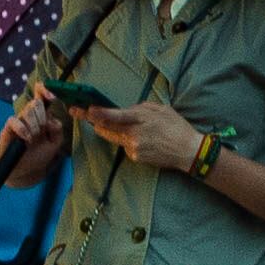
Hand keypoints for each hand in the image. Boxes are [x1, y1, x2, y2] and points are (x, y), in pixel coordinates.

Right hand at [0, 86, 68, 179]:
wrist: (24, 171)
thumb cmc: (38, 156)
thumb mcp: (55, 144)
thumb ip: (57, 130)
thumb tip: (50, 119)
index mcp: (42, 116)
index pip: (41, 95)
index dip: (45, 90)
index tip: (52, 97)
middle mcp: (29, 116)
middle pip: (36, 103)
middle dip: (42, 118)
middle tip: (41, 132)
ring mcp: (19, 121)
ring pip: (27, 110)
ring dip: (34, 126)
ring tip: (33, 139)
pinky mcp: (8, 128)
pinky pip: (14, 120)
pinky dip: (23, 130)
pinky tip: (27, 139)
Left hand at [81, 100, 205, 172]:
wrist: (187, 151)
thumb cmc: (176, 127)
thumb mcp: (161, 109)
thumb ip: (141, 108)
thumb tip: (126, 111)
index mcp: (141, 119)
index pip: (115, 116)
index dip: (99, 114)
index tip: (86, 110)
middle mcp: (134, 134)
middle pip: (106, 128)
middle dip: (91, 119)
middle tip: (76, 111)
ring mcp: (133, 148)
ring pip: (114, 137)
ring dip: (112, 130)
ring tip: (125, 125)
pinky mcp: (135, 157)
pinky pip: (125, 146)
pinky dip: (128, 141)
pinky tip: (144, 140)